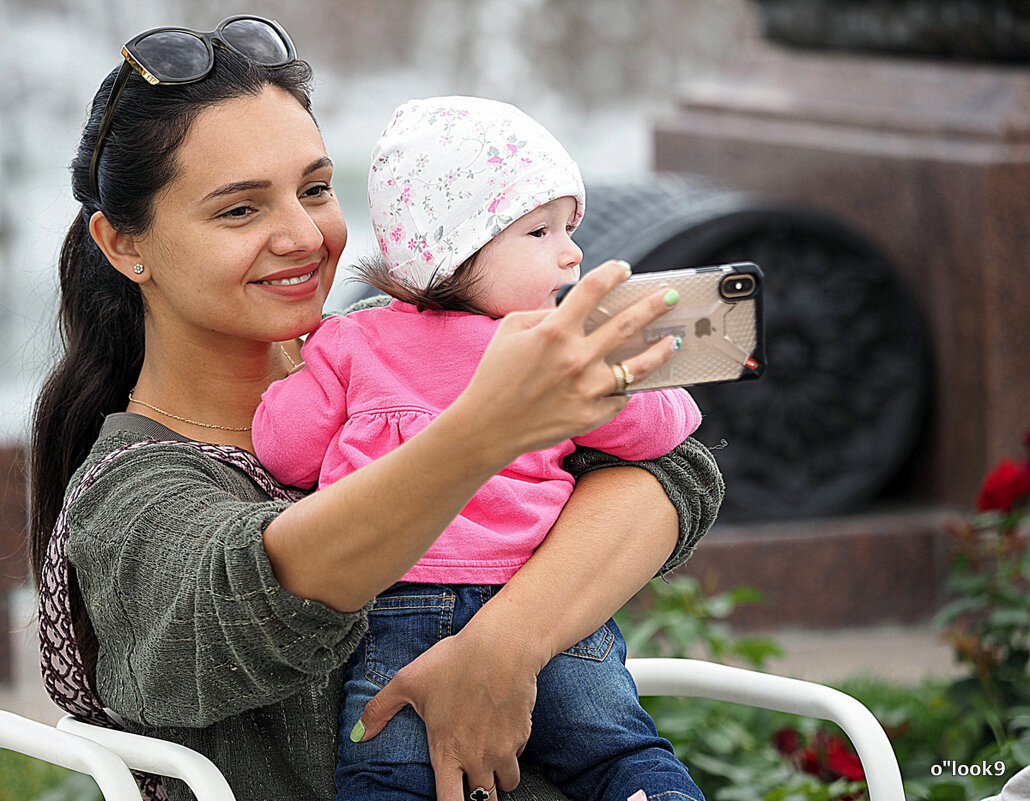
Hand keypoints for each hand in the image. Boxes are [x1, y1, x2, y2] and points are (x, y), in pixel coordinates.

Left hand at [354, 621, 538, 800]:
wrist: (502, 646)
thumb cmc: (455, 661)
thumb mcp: (409, 681)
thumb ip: (380, 710)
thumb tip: (358, 733)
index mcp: (447, 752)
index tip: (447, 799)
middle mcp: (478, 758)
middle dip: (477, 797)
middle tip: (468, 783)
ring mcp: (504, 749)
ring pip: (507, 785)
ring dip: (497, 780)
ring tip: (487, 766)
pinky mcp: (522, 735)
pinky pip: (518, 756)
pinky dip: (511, 753)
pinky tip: (500, 735)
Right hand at [456, 260, 682, 461]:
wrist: (489, 427)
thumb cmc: (495, 375)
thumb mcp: (509, 331)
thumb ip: (543, 314)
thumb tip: (571, 309)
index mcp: (554, 331)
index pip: (593, 290)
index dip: (612, 274)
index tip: (624, 269)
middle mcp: (576, 358)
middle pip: (627, 324)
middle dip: (654, 305)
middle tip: (671, 296)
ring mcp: (587, 389)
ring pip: (638, 366)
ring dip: (661, 350)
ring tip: (673, 341)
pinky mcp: (592, 415)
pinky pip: (620, 396)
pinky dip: (626, 387)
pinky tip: (634, 379)